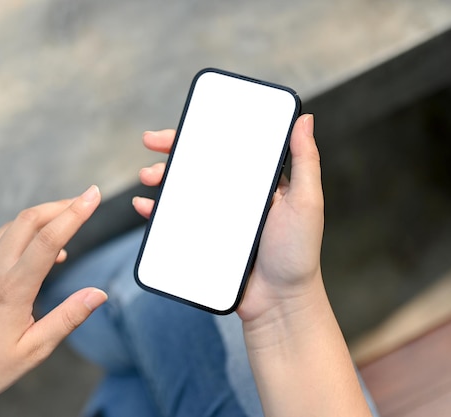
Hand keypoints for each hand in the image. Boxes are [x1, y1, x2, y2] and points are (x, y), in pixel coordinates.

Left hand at [0, 186, 106, 416]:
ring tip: (56, 241)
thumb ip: (69, 317)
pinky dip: (11, 238)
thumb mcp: (35, 349)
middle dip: (60, 206)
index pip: (49, 239)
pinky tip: (19, 254)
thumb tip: (99, 294)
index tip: (93, 194)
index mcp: (12, 289)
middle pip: (29, 220)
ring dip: (37, 224)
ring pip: (9, 228)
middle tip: (82, 203)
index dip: (75, 213)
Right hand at [134, 120, 371, 415]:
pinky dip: (155, 210)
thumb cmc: (298, 253)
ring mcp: (215, 218)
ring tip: (148, 177)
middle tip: (152, 141)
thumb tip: (304, 118)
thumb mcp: (307, 202)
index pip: (227, 147)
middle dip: (173, 149)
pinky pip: (174, 220)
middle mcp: (234, 195)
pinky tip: (144, 206)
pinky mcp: (202, 239)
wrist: (278, 302)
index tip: (185, 122)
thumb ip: (305, 161)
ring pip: (182, 189)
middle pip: (198, 164)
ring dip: (161, 177)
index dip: (205, 131)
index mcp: (257, 181)